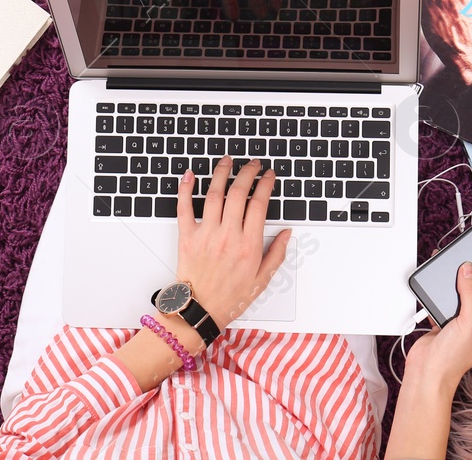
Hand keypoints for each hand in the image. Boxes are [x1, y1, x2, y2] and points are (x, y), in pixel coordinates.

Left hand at [175, 157, 289, 328]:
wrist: (200, 311)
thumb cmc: (230, 297)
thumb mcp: (262, 280)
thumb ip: (277, 254)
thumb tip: (287, 233)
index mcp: (249, 246)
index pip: (259, 204)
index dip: (265, 185)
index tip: (268, 176)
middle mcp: (228, 236)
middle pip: (239, 194)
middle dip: (247, 173)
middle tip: (252, 164)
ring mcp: (206, 234)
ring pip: (214, 195)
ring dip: (221, 173)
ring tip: (227, 161)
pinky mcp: (187, 236)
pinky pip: (184, 207)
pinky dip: (186, 189)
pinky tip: (190, 175)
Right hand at [405, 267, 471, 389]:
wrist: (427, 371)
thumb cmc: (453, 359)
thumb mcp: (469, 323)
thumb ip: (471, 295)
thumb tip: (469, 272)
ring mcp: (469, 323)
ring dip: (469, 283)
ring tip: (467, 267)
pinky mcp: (452, 321)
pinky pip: (455, 300)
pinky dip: (449, 291)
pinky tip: (445, 282)